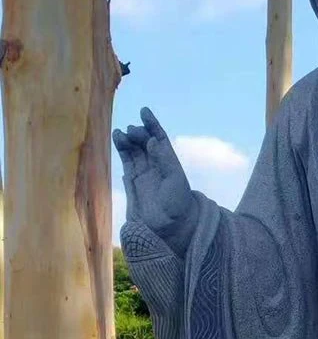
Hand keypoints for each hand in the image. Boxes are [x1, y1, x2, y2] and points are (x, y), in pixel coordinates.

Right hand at [113, 108, 196, 255]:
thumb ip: (164, 159)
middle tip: (132, 131)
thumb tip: (153, 140)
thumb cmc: (178, 203)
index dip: (152, 124)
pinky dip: (122, 152)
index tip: (144, 111)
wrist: (171, 227)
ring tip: (120, 134)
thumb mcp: (175, 179)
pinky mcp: (132, 182)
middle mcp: (155, 165)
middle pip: (144, 142)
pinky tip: (117, 142)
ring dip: (126, 141)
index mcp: (169, 161)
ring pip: (133, 151)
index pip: (159, 138)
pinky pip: (126, 163)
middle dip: (137, 133)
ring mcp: (143, 173)